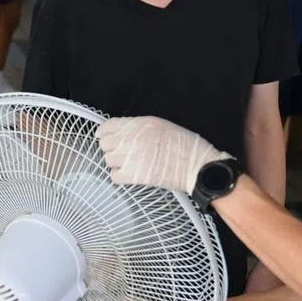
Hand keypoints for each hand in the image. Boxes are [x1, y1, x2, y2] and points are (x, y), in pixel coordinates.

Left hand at [97, 116, 227, 193]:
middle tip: (123, 152)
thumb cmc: (184, 145)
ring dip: (116, 162)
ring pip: (108, 160)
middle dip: (112, 148)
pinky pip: (114, 176)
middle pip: (105, 144)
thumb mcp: (161, 125)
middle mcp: (130, 139)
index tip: (107, 137)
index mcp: (138, 124)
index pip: (108, 126)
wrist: (196, 166)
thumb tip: (123, 133)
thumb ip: (139, 128)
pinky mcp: (133, 175)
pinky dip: (120, 176)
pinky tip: (131, 174)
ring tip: (129, 164)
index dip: (105, 132)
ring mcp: (130, 157)